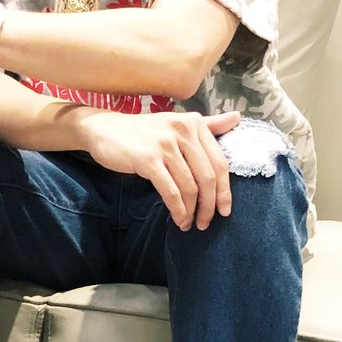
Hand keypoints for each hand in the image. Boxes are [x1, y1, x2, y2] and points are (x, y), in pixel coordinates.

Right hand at [78, 109, 241, 229]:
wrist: (103, 129)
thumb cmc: (142, 131)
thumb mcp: (176, 124)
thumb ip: (208, 124)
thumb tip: (238, 118)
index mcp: (194, 123)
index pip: (220, 162)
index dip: (225, 190)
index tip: (224, 210)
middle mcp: (183, 131)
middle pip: (208, 177)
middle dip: (210, 205)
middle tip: (206, 222)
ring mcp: (165, 145)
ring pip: (190, 187)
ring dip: (192, 211)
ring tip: (189, 223)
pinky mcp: (148, 159)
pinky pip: (171, 191)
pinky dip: (177, 209)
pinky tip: (178, 219)